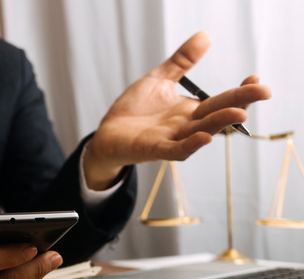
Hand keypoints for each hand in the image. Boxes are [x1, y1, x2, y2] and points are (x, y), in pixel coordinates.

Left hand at [84, 31, 271, 189]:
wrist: (107, 134)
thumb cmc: (134, 110)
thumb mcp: (159, 80)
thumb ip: (181, 61)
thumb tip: (205, 36)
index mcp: (190, 111)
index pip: (221, 101)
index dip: (239, 92)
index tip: (255, 77)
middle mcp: (186, 126)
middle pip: (217, 115)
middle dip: (240, 104)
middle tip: (263, 91)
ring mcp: (172, 139)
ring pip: (202, 132)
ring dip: (219, 123)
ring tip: (239, 113)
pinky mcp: (154, 149)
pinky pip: (176, 150)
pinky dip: (191, 145)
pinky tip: (204, 138)